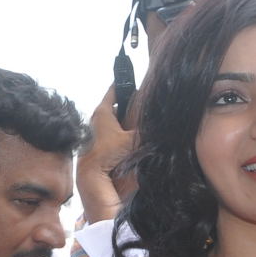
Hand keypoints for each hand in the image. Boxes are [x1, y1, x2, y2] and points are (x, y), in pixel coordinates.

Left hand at [76, 85, 136, 223]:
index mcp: (103, 111)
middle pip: (115, 105)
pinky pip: (110, 132)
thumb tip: (162, 123)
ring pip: (112, 119)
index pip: (114, 90)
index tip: (134, 81)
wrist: (93, 175)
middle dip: (128, 105)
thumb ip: (146, 129)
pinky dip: (119, 132)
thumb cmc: (109, 154)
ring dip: (123, 120)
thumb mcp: (133, 139)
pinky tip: (128, 139)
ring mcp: (94, 130)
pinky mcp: (96, 142)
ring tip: (138, 122)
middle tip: (143, 105)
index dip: (125, 84)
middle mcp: (96, 118)